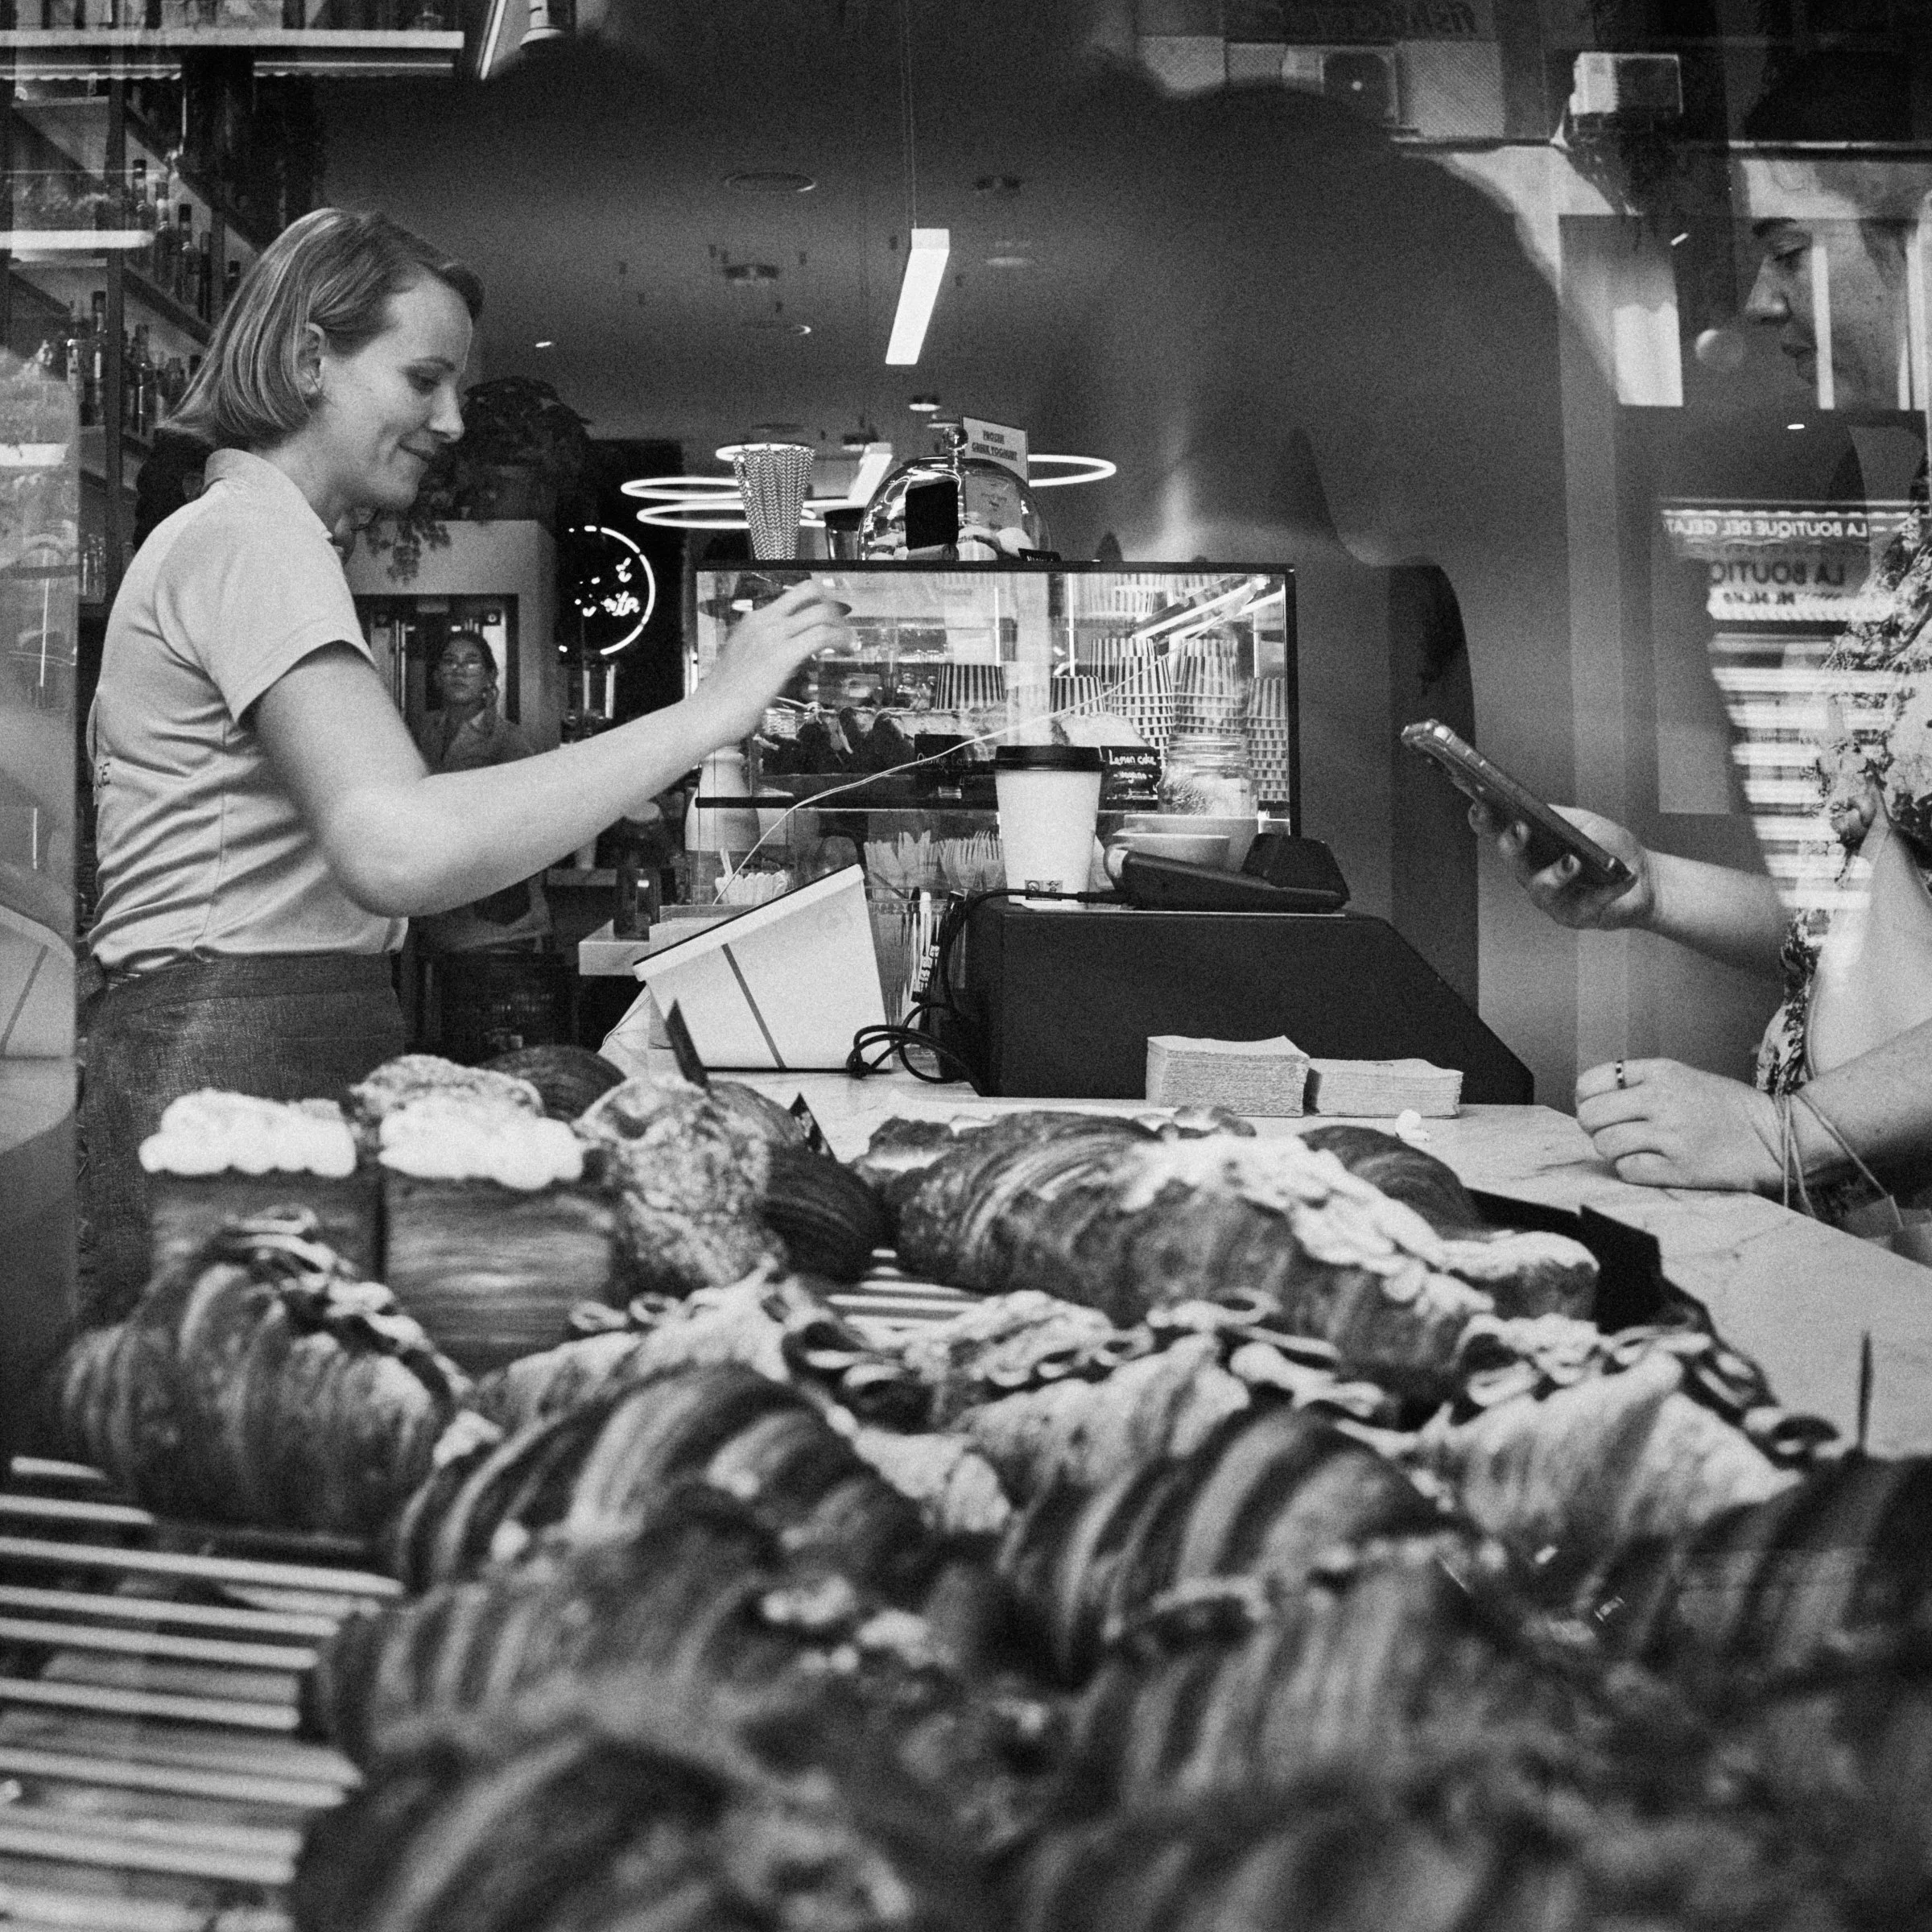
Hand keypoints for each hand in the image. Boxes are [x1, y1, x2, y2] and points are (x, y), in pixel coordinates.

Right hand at [689, 581, 852, 743]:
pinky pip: (822, 635)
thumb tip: (788, 655)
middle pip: (808, 591)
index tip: (829, 614)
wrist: (709, 712)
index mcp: (751, 621)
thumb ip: (764, 651)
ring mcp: (772, 636)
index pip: (790, 597)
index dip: (815, 602)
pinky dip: (841, 639)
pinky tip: (847, 649)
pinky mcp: (783, 655)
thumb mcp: (743, 661)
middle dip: (832, 605)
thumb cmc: (723, 696)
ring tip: (849, 642)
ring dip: (841, 625)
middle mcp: (762, 621)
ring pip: (820, 612)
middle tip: (842, 623)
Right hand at [1470, 801, 1652, 931]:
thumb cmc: (1610, 848)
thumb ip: (1557, 815)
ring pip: (1541, 889)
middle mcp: (1533, 875)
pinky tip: (1623, 877)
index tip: (1479, 808)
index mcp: (1531, 849)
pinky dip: (1607, 890)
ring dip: (1554, 874)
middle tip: (1520, 828)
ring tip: (1573, 862)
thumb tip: (1530, 804)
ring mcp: (1553, 899)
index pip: (1500, 835)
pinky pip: (1588, 904)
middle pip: (1514, 862)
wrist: (1647, 877)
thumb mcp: (1584, 823)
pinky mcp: (1577, 917)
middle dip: (1513, 845)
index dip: (1485, 823)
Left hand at [1575, 1057, 1781, 1191]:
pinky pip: (1627, 1170)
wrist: (1774, 1135)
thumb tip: (1590, 1099)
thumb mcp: (1683, 1077)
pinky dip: (1631, 1169)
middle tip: (1610, 1131)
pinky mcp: (1679, 1167)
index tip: (1597, 1107)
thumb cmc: (1726, 1107)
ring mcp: (1670, 1134)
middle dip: (1594, 1127)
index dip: (1586, 1099)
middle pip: (1590, 1115)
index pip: (1591, 1082)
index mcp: (1660, 1072)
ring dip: (1613, 1150)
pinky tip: (1648, 1163)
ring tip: (1634, 1148)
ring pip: (1605, 1144)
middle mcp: (1661, 1099)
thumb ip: (1640, 1083)